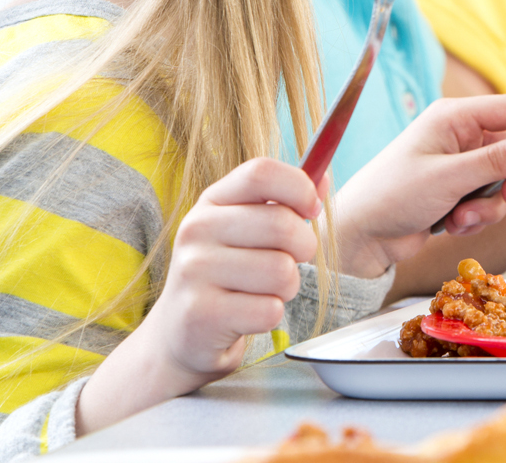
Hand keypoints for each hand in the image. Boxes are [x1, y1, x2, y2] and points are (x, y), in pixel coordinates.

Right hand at [77, 158, 323, 432]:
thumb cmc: (229, 272)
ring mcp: (193, 271)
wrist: (180, 333)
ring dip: (287, 287)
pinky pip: (270, 310)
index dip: (299, 188)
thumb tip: (324, 179)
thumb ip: (286, 201)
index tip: (313, 210)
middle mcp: (197, 229)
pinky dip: (270, 315)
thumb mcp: (247, 228)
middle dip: (303, 248)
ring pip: (281, 271)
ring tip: (264, 291)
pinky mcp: (201, 314)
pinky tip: (247, 315)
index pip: (261, 173)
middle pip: (281, 224)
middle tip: (290, 262)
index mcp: (212, 200)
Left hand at [333, 95, 505, 276]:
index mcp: (454, 117)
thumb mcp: (448, 178)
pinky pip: (489, 201)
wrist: (360, 236)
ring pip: (504, 181)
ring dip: (490, 207)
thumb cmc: (391, 196)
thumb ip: (494, 162)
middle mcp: (460, 135)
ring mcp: (460, 164)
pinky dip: (477, 217)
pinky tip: (451, 224)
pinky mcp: (458, 190)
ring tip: (461, 218)